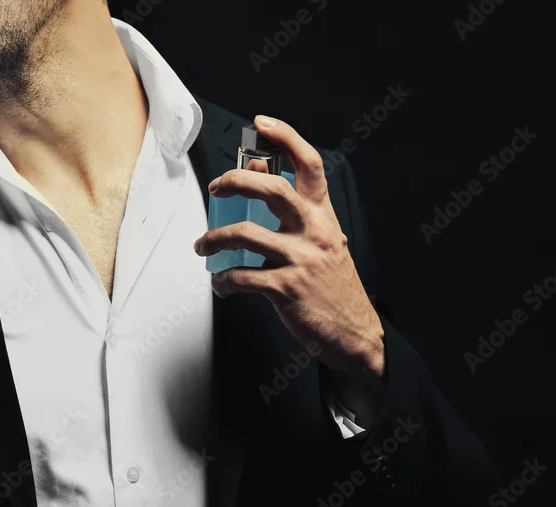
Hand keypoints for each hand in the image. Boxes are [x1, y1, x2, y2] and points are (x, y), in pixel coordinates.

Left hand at [193, 115, 385, 422]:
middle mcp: (314, 231)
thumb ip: (292, 209)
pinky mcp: (287, 289)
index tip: (260, 122)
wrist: (354, 333)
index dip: (285, 137)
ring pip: (244, 233)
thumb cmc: (330, 285)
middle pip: (272, 188)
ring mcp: (301, 259)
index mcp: (323, 216)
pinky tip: (221, 284)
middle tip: (217, 186)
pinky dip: (223, 280)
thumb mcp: (320, 241)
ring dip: (214, 238)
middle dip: (236, 180)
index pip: (309, 164)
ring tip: (201, 247)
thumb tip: (254, 167)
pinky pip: (241, 276)